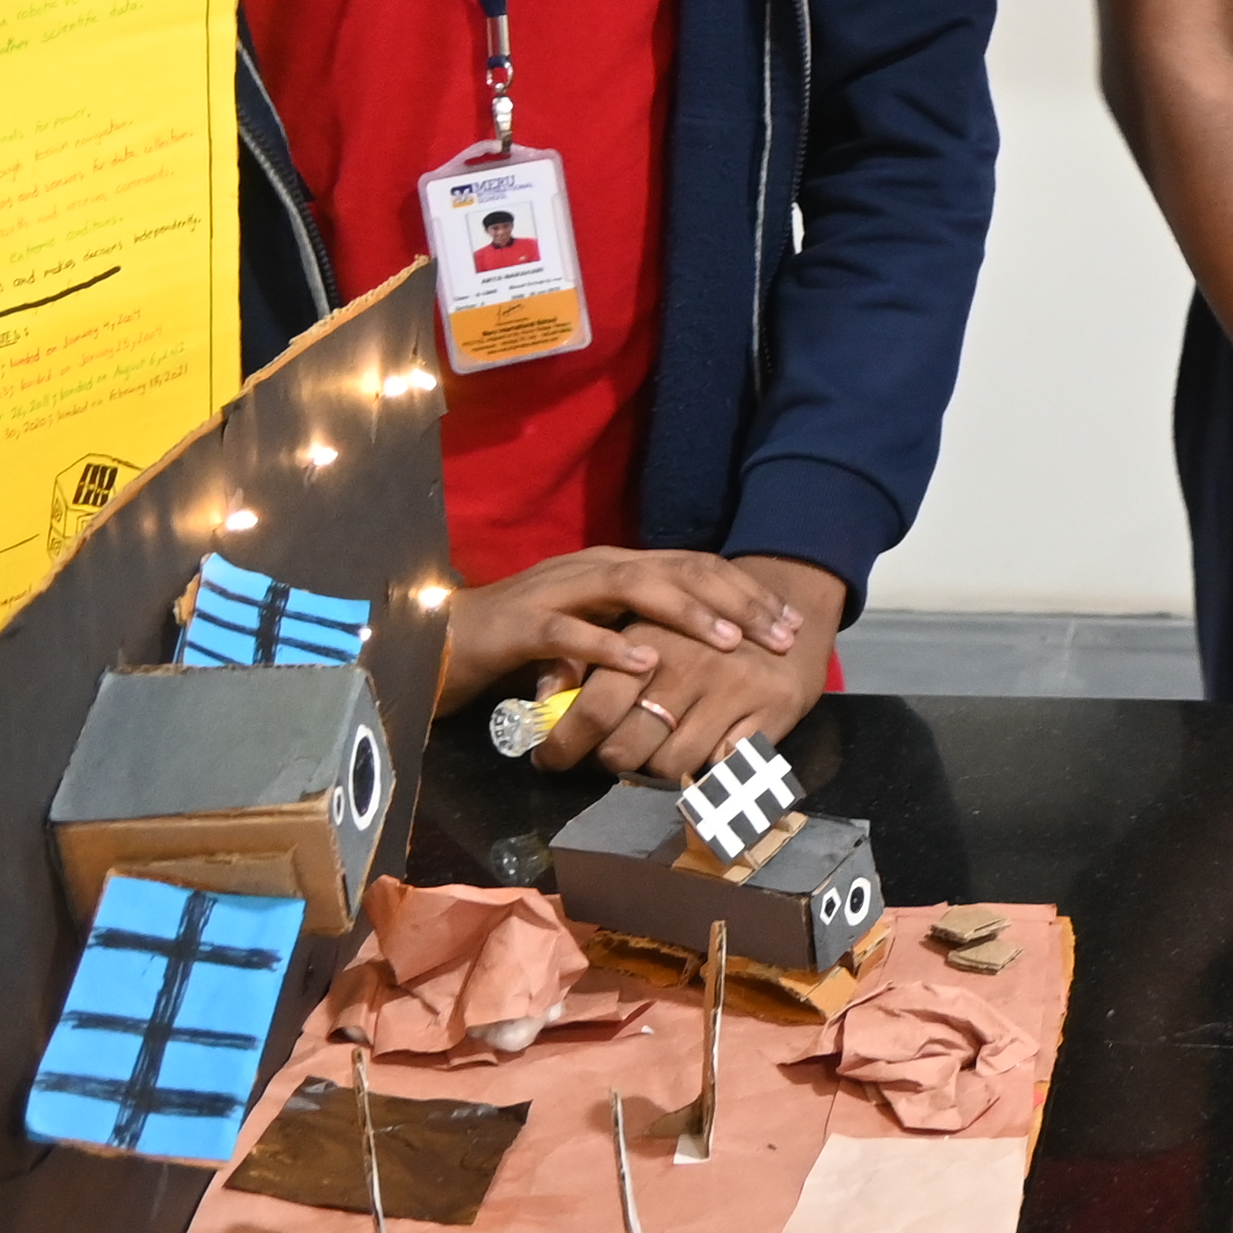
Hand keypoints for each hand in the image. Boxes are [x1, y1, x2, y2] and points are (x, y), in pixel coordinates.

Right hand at [444, 546, 818, 787]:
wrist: (441, 636)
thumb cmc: (526, 639)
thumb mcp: (598, 629)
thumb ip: (642, 631)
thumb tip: (706, 657)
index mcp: (618, 567)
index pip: (696, 567)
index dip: (748, 591)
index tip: (792, 622)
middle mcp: (595, 568)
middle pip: (679, 570)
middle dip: (737, 601)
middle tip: (782, 633)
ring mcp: (558, 591)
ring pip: (634, 588)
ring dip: (687, 614)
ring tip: (731, 641)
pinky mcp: (522, 624)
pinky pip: (571, 632)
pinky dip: (610, 646)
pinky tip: (646, 665)